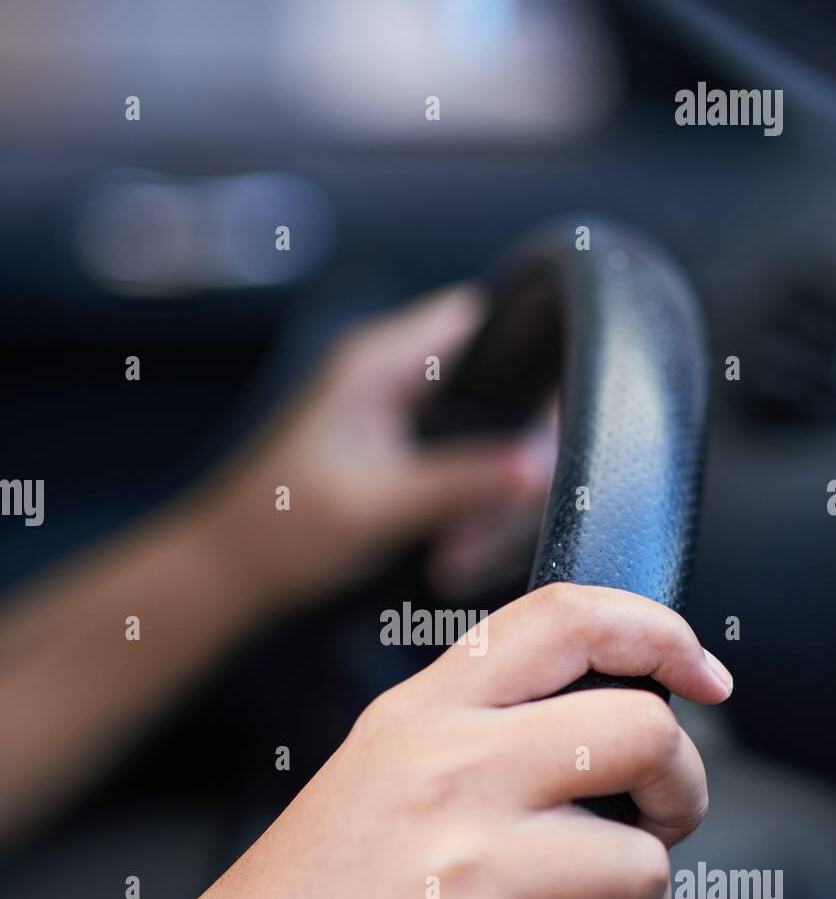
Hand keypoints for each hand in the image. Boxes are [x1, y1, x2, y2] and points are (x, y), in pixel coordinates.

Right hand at [195, 584, 731, 898]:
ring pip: (645, 867)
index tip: (702, 674)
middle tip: (657, 825)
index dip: (659, 632)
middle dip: (684, 789)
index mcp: (422, 714)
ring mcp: (464, 866)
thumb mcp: (374, 773)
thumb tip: (622, 728)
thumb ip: (480, 733)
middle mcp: (447, 772)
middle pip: (643, 732)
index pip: (568, 618)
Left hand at [204, 286, 553, 611]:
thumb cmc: (278, 529)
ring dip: (491, 511)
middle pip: (502, 398)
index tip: (543, 435)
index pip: (483, 322)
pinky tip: (452, 561)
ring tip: (457, 560)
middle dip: (510, 471)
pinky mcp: (411, 465)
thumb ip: (462, 482)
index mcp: (382, 363)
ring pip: (493, 449)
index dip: (530, 366)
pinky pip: (472, 482)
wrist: (230, 576)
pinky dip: (472, 524)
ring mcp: (407, 424)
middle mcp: (399, 381)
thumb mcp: (377, 505)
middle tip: (483, 534)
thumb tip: (541, 470)